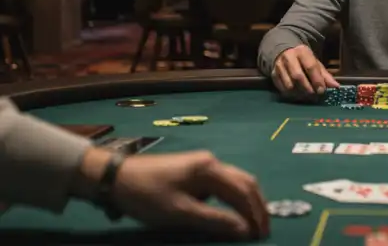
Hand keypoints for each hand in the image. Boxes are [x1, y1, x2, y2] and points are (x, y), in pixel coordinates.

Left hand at [73, 149, 268, 239]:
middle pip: (244, 182)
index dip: (255, 214)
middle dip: (257, 206)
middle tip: (263, 229)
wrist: (115, 177)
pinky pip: (222, 183)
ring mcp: (202, 164)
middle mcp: (211, 162)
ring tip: (251, 223)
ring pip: (235, 181)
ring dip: (246, 201)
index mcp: (210, 169)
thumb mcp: (180, 213)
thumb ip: (214, 220)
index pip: (243, 191)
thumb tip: (244, 230)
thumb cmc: (148, 195)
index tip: (261, 235)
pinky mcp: (193, 170)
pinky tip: (231, 211)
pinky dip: (233, 198)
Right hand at [271, 44, 338, 99]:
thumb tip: (336, 86)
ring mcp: (279, 66)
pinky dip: (290, 95)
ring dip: (299, 94)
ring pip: (288, 84)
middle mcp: (289, 57)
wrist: (284, 51)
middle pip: (298, 76)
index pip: (310, 66)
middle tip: (314, 96)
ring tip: (306, 97)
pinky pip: (281, 89)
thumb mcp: (315, 62)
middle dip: (308, 88)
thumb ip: (325, 75)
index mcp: (302, 51)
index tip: (322, 91)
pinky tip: (297, 95)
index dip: (317, 80)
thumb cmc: (303, 59)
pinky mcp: (273, 74)